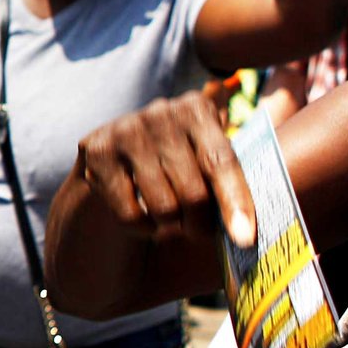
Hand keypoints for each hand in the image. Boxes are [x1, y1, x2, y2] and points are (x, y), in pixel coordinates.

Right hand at [73, 91, 258, 250]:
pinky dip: (142, 228)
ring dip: (170, 227)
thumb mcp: (207, 154)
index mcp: (196, 109)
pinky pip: (129, 213)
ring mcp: (125, 130)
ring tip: (170, 221)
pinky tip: (144, 217)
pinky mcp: (96, 152)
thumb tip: (251, 215)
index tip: (244, 238)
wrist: (113, 159)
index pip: (221, 162)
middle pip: (193, 192)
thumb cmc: (177, 165)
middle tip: (199, 232)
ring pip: (163, 206)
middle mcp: (160, 113)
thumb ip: (232, 172)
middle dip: (200, 224)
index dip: (235, 200)